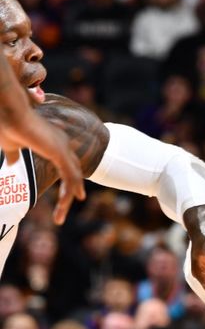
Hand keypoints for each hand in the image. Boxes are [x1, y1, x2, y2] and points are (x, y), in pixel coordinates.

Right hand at [0, 109, 83, 224]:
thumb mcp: (11, 145)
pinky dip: (72, 188)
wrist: (7, 112)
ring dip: (68, 198)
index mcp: (52, 143)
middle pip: (72, 173)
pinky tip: (73, 200)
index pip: (66, 166)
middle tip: (61, 214)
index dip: (68, 182)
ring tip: (60, 217)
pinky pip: (71, 174)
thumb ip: (14, 155)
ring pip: (73, 177)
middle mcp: (61, 144)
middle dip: (69, 194)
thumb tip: (13, 163)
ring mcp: (62, 147)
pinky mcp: (59, 151)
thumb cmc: (7, 125)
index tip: (67, 199)